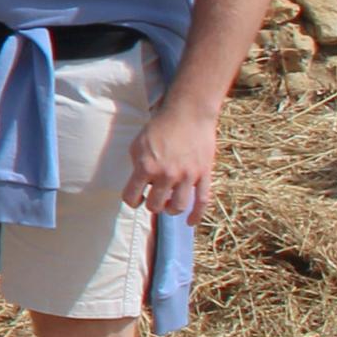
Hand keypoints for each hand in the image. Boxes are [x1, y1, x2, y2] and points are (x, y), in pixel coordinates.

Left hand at [125, 98, 219, 218]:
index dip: (131, 200)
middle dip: (153, 205)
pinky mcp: (204, 175)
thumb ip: (136, 166)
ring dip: (171, 210)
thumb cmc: (159, 127)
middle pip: (156, 206)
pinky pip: (202, 202)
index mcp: (146, 167)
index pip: (131, 197)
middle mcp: (167, 174)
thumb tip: (140, 185)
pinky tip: (190, 223)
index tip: (135, 198)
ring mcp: (187, 176)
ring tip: (169, 205)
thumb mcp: (137, 144)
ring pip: (178, 207)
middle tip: (154, 199)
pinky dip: (196, 216)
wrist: (188, 114)